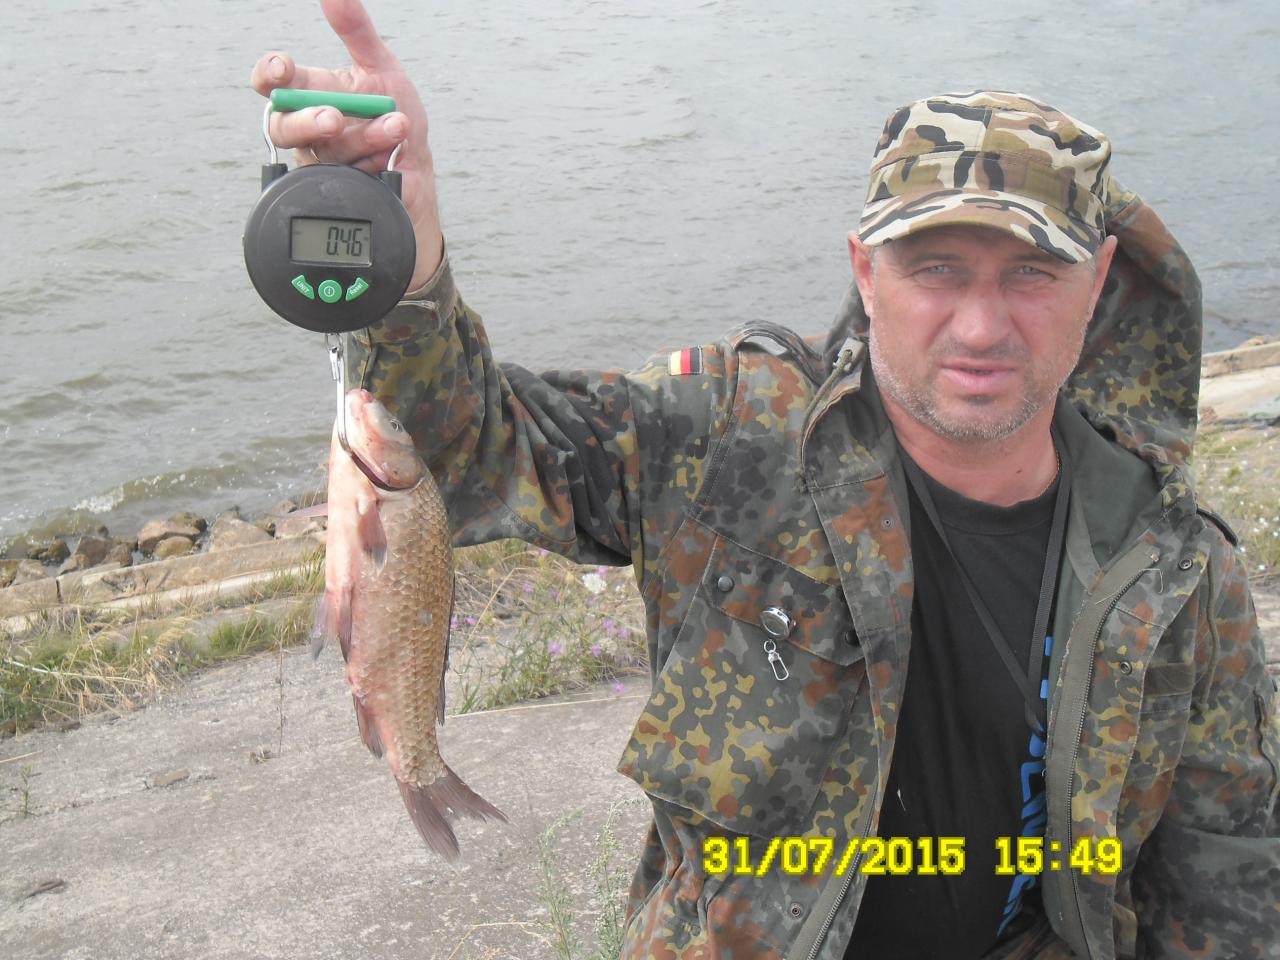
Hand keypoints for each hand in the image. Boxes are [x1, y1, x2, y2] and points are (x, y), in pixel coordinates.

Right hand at [250, 0, 443, 287]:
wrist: (418, 168)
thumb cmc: (393, 115)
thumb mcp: (381, 67)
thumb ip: (357, 31)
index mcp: (310, 93)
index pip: (273, 82)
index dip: (270, 75)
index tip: (283, 69)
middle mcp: (309, 130)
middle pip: (283, 126)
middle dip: (307, 121)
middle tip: (334, 118)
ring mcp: (323, 163)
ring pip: (326, 154)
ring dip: (364, 138)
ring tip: (396, 126)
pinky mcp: (342, 191)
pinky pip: (350, 181)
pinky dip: (376, 166)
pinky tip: (392, 158)